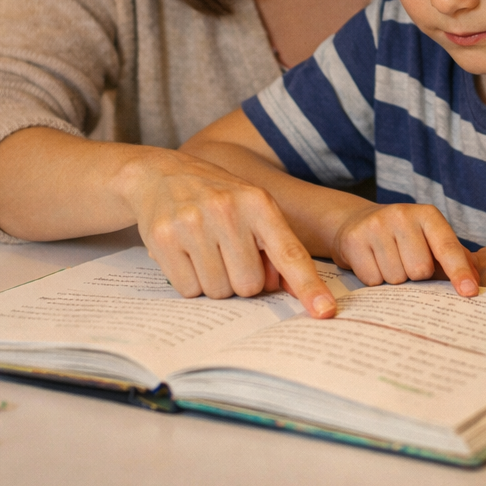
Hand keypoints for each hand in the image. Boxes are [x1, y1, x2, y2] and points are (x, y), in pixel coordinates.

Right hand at [122, 149, 336, 317]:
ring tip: (204, 251)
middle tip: (227, 255)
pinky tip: (184, 254)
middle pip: (249, 285)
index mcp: (258, 203)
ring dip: (214, 282)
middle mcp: (227, 210)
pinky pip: (188, 290)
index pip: (289, 252)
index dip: (308, 285)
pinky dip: (189, 282)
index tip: (325, 311)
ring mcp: (193, 223)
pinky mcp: (163, 238)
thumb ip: (276, 246)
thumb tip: (294, 289)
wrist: (160, 174)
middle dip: (241, 280)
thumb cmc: (216, 197)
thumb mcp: (252, 208)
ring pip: (219, 291)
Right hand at [331, 202, 478, 296]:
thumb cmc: (403, 237)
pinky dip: (375, 279)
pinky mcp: (354, 240)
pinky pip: (373, 280)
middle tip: (406, 262)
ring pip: (396, 278)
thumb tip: (474, 282)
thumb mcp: (429, 238)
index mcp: (428, 215)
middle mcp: (402, 215)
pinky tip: (373, 263)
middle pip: (420, 270)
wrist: (357, 222)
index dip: (459, 271)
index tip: (469, 291)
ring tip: (388, 261)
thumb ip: (455, 257)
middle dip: (416, 276)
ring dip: (395, 279)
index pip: (447, 247)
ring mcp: (376, 225)